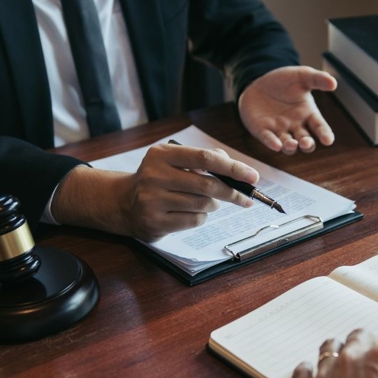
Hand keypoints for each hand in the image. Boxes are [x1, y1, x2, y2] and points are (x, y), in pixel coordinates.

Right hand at [52, 144, 258, 240]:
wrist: (124, 202)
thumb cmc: (159, 179)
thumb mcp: (175, 161)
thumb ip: (204, 159)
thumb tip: (236, 168)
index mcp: (161, 155)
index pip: (205, 158)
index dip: (233, 168)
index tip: (253, 177)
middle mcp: (154, 175)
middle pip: (207, 184)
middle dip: (232, 192)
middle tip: (246, 198)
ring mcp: (152, 200)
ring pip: (203, 205)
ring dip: (213, 205)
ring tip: (208, 202)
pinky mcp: (155, 222)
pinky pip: (194, 221)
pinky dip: (201, 217)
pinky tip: (192, 212)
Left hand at [238, 66, 336, 154]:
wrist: (259, 83)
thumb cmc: (284, 81)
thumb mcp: (302, 75)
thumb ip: (317, 79)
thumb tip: (333, 83)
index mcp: (308, 114)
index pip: (320, 127)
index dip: (325, 135)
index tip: (328, 140)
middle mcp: (296, 126)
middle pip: (305, 141)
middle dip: (307, 144)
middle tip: (306, 142)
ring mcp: (279, 130)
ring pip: (288, 145)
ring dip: (291, 147)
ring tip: (292, 144)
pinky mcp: (263, 130)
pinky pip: (268, 139)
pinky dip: (272, 143)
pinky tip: (276, 145)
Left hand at [291, 329, 377, 377]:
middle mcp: (351, 361)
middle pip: (359, 338)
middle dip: (369, 345)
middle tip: (375, 357)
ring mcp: (325, 376)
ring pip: (329, 348)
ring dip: (339, 351)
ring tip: (345, 359)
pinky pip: (302, 373)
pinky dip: (308, 371)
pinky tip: (311, 373)